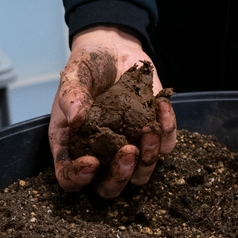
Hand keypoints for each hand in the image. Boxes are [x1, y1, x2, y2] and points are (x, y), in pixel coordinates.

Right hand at [49, 25, 176, 197]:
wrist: (113, 49)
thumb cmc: (87, 67)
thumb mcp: (73, 76)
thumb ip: (71, 95)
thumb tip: (76, 118)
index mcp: (72, 146)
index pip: (70, 178)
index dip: (78, 177)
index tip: (90, 162)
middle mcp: (100, 154)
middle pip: (109, 187)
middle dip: (120, 177)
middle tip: (127, 151)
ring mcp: (129, 147)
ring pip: (141, 174)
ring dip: (148, 160)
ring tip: (149, 131)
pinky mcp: (153, 134)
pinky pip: (166, 146)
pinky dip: (167, 130)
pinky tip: (162, 106)